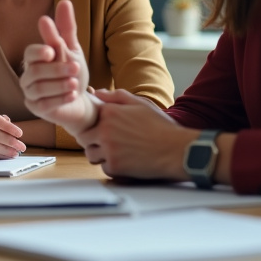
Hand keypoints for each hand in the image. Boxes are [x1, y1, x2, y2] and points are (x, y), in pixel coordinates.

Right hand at [20, 0, 98, 132]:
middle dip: (56, 70)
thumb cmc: (72, 72)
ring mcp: (30, 94)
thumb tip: (65, 1)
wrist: (79, 100)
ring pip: (39, 89)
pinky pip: (44, 105)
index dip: (39, 52)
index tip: (52, 50)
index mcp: (34, 59)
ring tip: (76, 83)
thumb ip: (66, 28)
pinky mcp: (37, 110)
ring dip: (58, 85)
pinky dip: (59, 99)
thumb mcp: (72, 49)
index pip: (30, 53)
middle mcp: (28, 76)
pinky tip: (72, 94)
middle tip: (76, 67)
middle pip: (35, 72)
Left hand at [77, 89, 193, 179]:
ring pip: (91, 154)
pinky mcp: (115, 166)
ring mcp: (108, 149)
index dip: (93, 125)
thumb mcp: (140, 104)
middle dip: (93, 141)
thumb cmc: (160, 126)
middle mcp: (104, 130)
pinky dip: (113, 167)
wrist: (176, 149)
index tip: (101, 129)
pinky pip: (103, 168)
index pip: (86, 120)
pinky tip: (126, 161)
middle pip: (84, 138)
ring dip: (100, 155)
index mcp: (109, 113)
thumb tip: (96, 92)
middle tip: (109, 143)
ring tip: (118, 152)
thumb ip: (116, 96)